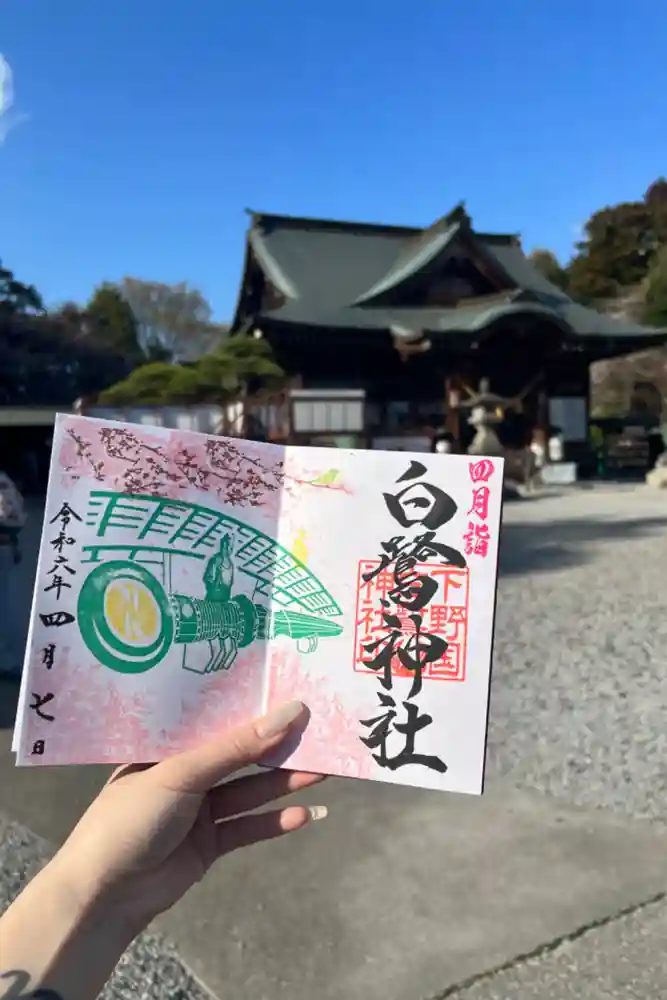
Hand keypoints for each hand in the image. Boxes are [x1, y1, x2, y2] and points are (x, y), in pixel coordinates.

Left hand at [50, 700, 325, 935]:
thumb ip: (237, 747)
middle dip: (276, 747)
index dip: (251, 707)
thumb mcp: (182, 773)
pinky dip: (275, 822)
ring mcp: (198, 811)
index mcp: (167, 747)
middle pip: (238, 756)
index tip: (291, 692)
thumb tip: (290, 713)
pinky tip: (306, 815)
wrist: (104, 895)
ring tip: (323, 771)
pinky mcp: (208, 845)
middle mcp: (184, 774)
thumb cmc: (132, 818)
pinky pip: (247, 828)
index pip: (215, 719)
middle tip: (318, 731)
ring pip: (248, 792)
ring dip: (283, 783)